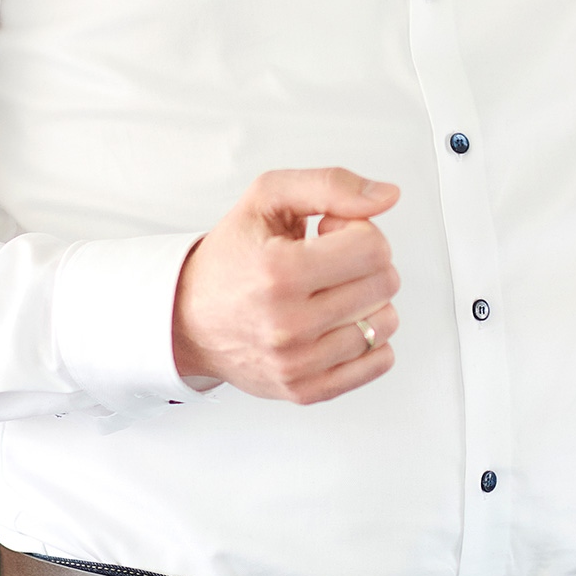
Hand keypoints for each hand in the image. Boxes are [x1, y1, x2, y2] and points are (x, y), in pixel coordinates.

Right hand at [172, 168, 400, 403]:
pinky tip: (339, 321)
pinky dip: (370, 339)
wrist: (187, 318)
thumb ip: (330, 185)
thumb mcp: (268, 197)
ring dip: (369, 300)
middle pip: (384, 283)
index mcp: (279, 271)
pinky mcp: (304, 390)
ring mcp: (297, 363)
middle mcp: (288, 324)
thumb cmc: (231, 256)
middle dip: (366, 262)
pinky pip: (378, 362)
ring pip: (385, 323)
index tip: (329, 232)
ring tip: (330, 291)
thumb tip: (388, 196)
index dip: (358, 229)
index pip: (373, 247)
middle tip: (329, 261)